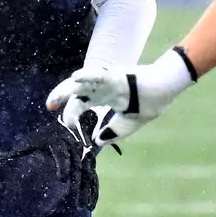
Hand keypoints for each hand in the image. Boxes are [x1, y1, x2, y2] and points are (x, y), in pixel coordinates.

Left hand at [46, 49, 194, 148]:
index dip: (70, 113)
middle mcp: (100, 89)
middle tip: (49, 107)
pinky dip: (87, 75)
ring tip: (54, 98)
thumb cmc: (149, 102)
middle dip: (60, 98)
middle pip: (75, 92)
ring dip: (66, 89)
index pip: (80, 105)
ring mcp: (106, 80)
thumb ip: (113, 132)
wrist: (166, 89)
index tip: (65, 124)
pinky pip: (98, 74)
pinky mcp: (114, 74)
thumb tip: (98, 142)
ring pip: (81, 83)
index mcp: (103, 98)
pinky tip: (76, 78)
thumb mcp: (129, 123)